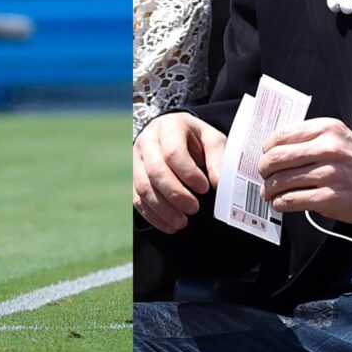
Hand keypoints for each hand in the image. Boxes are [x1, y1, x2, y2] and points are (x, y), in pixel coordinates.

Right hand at [133, 112, 226, 233]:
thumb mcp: (210, 138)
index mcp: (169, 127)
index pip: (173, 152)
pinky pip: (137, 198)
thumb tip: (218, 183)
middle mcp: (148, 140)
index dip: (189, 174)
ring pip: (143, 187)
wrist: (171, 131)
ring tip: (182, 222)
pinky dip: (153, 216)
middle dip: (176, 195)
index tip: (204, 188)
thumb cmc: (193, 137)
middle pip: (155, 171)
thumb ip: (218, 158)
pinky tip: (169, 225)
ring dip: (163, 210)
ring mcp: (137, 158)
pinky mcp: (133, 175)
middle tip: (194, 208)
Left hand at [258, 117, 351, 228]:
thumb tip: (275, 150)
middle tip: (263, 176)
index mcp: (326, 129)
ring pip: (281, 180)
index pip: (280, 136)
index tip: (264, 156)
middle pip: (275, 158)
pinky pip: (292, 200)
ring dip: (269, 189)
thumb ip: (310, 139)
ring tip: (269, 192)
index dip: (266, 149)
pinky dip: (281, 203)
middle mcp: (327, 148)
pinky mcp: (330, 199)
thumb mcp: (339, 138)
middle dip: (263, 169)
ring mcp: (329, 174)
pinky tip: (281, 203)